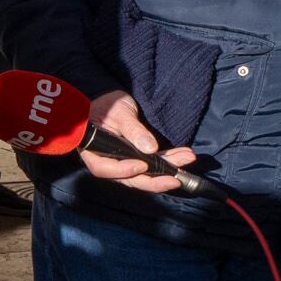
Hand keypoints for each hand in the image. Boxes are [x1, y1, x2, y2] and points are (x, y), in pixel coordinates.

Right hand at [76, 89, 195, 193]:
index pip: (104, 168)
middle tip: (174, 179)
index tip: (142, 166)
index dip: (123, 171)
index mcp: (93, 151)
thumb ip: (133, 131)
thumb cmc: (108, 105)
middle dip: (154, 180)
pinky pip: (152, 165)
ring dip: (167, 169)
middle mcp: (107, 161)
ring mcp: (122, 162)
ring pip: (143, 174)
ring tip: (187, 158)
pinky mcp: (136, 159)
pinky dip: (168, 161)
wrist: (111, 100)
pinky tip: (184, 155)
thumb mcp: (120, 113)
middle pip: (128, 178)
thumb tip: (151, 149)